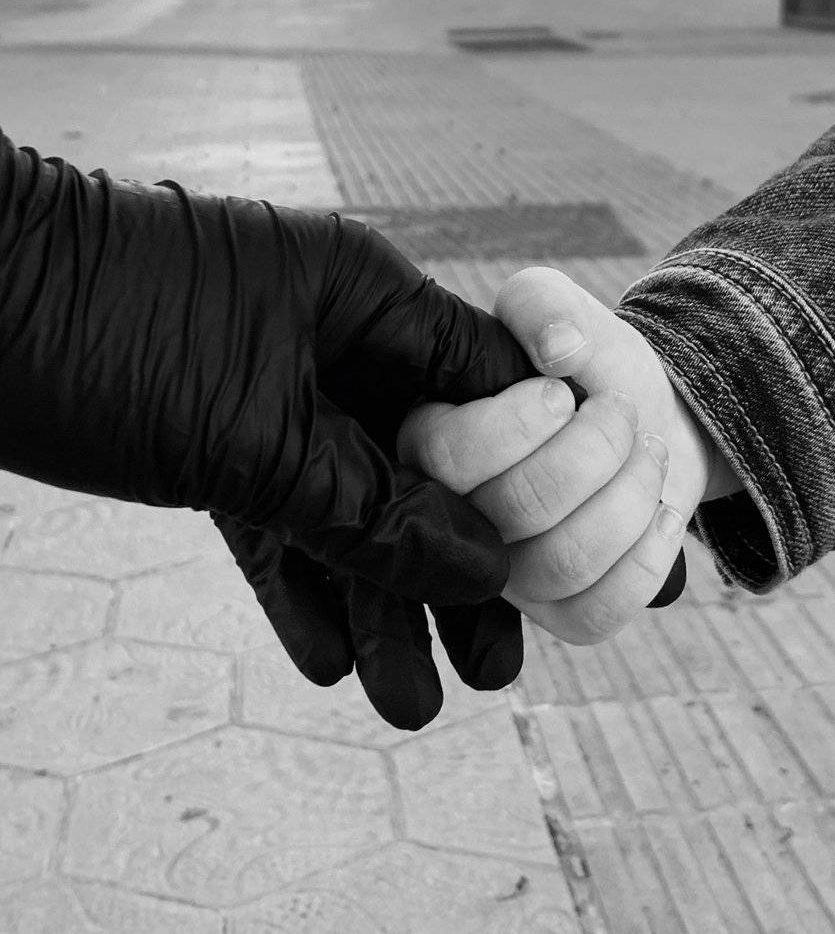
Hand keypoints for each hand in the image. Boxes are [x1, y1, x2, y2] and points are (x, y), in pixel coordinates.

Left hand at [217, 220, 537, 727]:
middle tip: (495, 670)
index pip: (486, 386)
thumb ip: (373, 509)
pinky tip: (333, 657)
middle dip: (452, 569)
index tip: (563, 570)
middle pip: (423, 460)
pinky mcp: (209, 427)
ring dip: (375, 595)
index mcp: (363, 294)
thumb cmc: (108, 336)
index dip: (534, 482)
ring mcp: (268, 379)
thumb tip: (482, 567)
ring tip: (413, 702)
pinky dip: (298, 578)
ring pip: (348, 497)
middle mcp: (328, 333)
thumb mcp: (258, 438)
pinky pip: (275, 509)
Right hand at [401, 268, 735, 644]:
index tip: (565, 391)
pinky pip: (596, 614)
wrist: (643, 415)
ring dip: (631, 496)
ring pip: (562, 564)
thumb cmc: (583, 363)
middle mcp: (452, 518)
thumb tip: (559, 348)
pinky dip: (647, 559)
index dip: (521, 423)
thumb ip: (541, 305)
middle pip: (515, 511)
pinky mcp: (558, 613)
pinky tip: (663, 512)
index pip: (450, 457)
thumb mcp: (556, 309)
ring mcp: (505, 576)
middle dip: (596, 450)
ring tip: (650, 452)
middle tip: (622, 412)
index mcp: (429, 440)